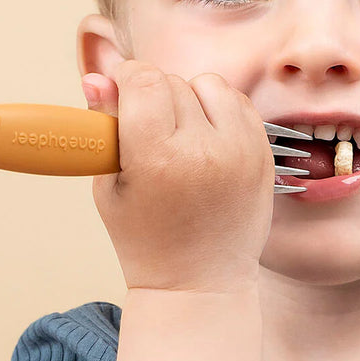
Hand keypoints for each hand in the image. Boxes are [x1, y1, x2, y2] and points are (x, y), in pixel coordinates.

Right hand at [81, 61, 274, 293]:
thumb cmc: (145, 240)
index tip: (121, 90)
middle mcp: (205, 150)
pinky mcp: (263, 155)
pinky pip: (240, 103)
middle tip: (148, 128)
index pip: (144, 80)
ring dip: (190, 97)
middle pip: (173, 81)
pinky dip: (220, 110)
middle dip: (153, 94)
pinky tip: (206, 138)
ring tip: (180, 132)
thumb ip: (104, 127)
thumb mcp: (110, 186)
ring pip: (210, 84)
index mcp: (158, 159)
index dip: (126, 77)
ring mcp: (241, 151)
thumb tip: (96, 78)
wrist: (200, 283)